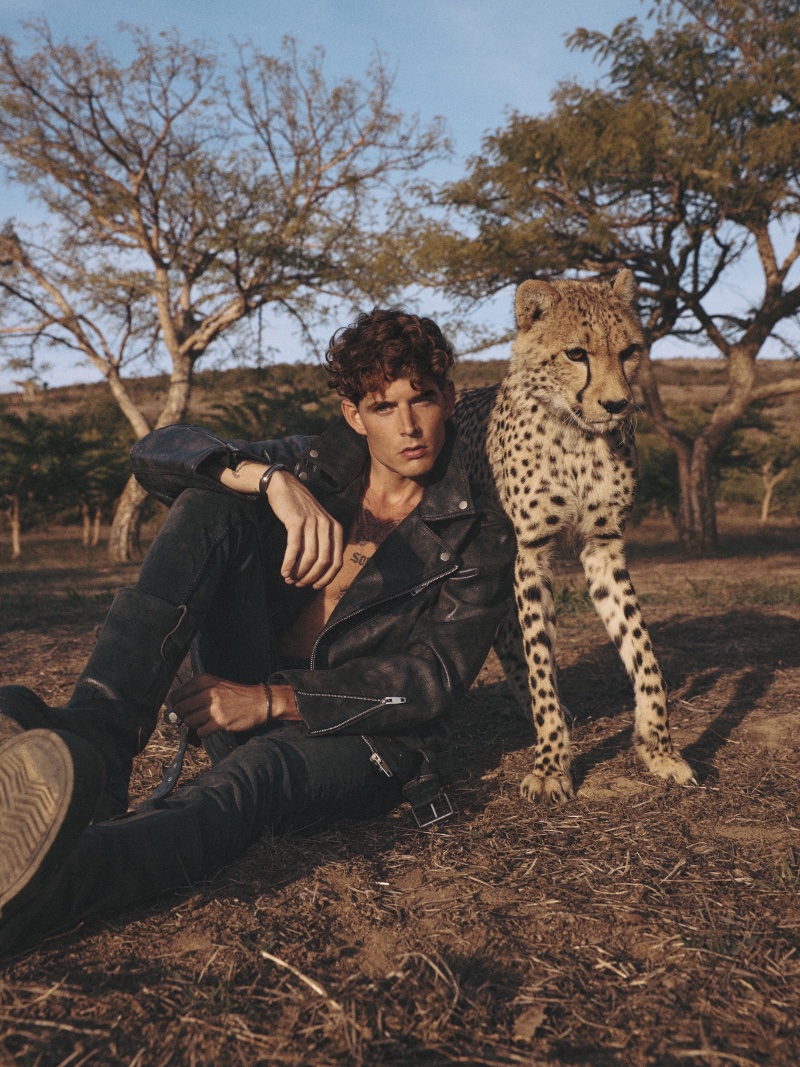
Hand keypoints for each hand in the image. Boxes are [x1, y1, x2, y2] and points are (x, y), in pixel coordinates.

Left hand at [168, 674, 299, 736]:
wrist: (259, 702)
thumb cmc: (235, 694)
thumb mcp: (215, 684)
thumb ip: (196, 692)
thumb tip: (174, 707)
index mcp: (203, 681)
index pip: (175, 695)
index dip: (175, 705)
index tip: (181, 709)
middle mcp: (207, 692)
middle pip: (180, 709)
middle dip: (183, 716)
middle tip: (193, 717)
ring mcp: (214, 708)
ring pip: (188, 721)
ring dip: (194, 725)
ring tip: (205, 721)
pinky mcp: (220, 722)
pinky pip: (201, 732)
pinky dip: (204, 732)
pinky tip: (212, 727)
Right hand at [266, 470, 343, 587]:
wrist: (284, 486)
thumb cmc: (300, 509)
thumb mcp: (319, 523)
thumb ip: (323, 542)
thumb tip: (318, 571)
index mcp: (336, 529)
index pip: (337, 562)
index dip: (326, 578)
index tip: (314, 586)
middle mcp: (327, 525)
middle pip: (323, 562)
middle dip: (311, 577)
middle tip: (298, 584)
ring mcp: (312, 522)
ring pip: (309, 557)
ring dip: (298, 572)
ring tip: (289, 579)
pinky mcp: (296, 521)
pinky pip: (295, 548)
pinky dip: (289, 563)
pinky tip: (284, 571)